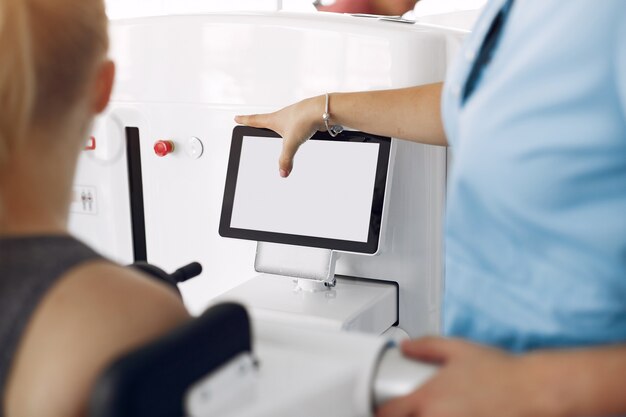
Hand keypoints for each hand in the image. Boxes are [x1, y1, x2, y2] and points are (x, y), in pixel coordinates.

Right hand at [235, 96, 324, 177]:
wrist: (323, 110)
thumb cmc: (304, 120)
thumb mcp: (291, 143)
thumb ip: (286, 159)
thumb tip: (282, 173)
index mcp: (274, 119)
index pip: (255, 120)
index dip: (245, 120)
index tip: (237, 118)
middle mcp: (283, 116)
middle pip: (268, 119)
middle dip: (261, 122)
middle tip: (254, 122)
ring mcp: (295, 117)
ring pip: (284, 123)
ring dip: (280, 125)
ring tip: (278, 129)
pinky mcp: (305, 119)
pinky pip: (298, 126)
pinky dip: (296, 130)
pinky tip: (301, 133)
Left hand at [377, 337, 555, 416]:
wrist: (536, 392)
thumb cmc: (502, 372)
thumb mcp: (458, 348)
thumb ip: (426, 346)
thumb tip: (405, 348)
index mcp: (428, 398)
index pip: (388, 414)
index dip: (382, 413)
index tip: (384, 410)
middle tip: (413, 411)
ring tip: (439, 412)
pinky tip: (458, 416)